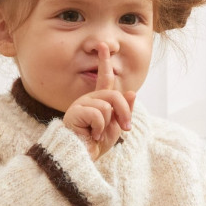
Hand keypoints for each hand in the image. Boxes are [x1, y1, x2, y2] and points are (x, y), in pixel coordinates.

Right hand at [62, 45, 136, 160]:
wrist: (81, 159)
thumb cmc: (96, 145)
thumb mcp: (116, 128)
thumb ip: (124, 111)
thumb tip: (131, 92)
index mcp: (98, 101)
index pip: (103, 78)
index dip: (104, 61)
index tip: (103, 46)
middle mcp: (88, 99)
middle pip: (114, 95)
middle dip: (124, 112)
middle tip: (126, 128)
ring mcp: (80, 105)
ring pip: (107, 106)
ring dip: (108, 124)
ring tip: (98, 134)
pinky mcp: (74, 113)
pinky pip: (98, 114)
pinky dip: (99, 128)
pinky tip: (91, 135)